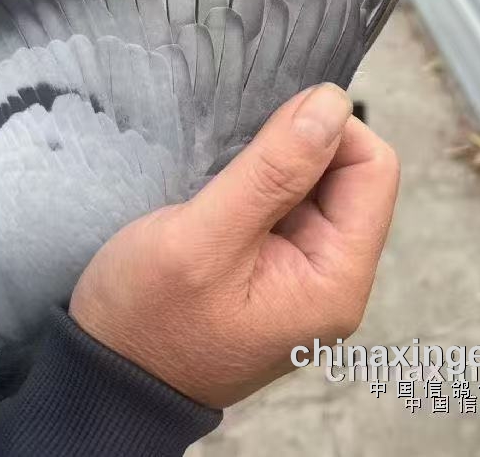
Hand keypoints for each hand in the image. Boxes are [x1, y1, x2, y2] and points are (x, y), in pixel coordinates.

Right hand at [70, 83, 398, 408]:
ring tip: (223, 172)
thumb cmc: (147, 318)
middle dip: (299, 147)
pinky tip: (221, 186)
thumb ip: (273, 170)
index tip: (269, 125)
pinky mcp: (275, 264)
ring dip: (275, 162)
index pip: (373, 170)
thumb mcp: (204, 237)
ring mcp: (304, 271)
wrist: (107, 378)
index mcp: (335, 280)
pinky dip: (259, 179)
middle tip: (237, 154)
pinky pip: (286, 201)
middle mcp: (333, 276)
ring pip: (316, 182)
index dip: (329, 131)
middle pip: (349, 173)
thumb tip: (332, 102)